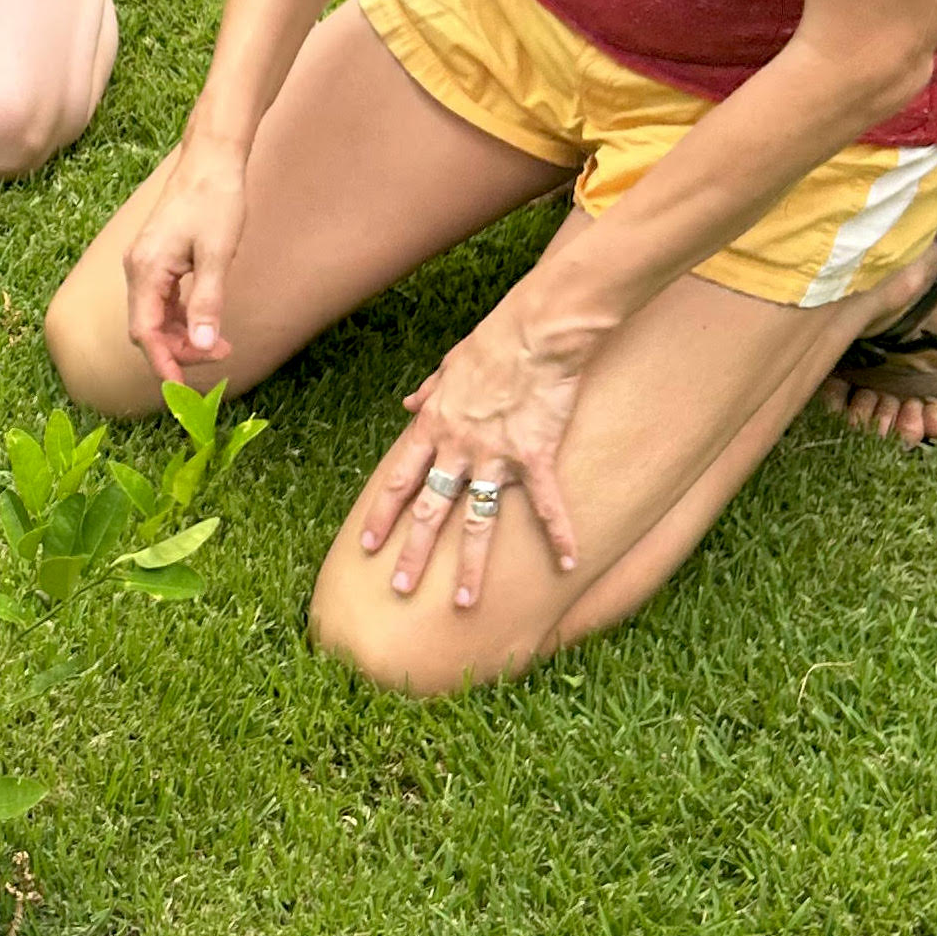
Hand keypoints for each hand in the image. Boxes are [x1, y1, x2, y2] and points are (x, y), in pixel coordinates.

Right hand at [122, 130, 250, 383]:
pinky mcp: (157, 259)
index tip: (181, 391)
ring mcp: (145, 264)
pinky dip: (181, 318)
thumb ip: (207, 302)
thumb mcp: (217, 255)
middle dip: (179, 351)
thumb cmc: (216, 201)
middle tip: (221, 355)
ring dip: (182, 336)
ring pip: (155, 317)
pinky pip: (162, 301)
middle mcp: (137, 269)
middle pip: (147, 328)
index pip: (144, 332)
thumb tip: (201, 343)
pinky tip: (206, 322)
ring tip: (221, 343)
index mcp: (145, 269)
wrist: (212, 159)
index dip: (162, 364)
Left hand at [357, 299, 588, 609]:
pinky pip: (547, 504)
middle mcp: (457, 447)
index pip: (400, 479)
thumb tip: (407, 403)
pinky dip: (560, 533)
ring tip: (464, 602)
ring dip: (471, 564)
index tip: (367, 544)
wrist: (534, 333)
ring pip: (477, 520)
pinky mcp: (534, 456)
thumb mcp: (448, 365)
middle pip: (430, 509)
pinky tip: (569, 563)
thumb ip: (427, 391)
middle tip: (401, 587)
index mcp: (433, 425)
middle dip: (414, 552)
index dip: (382, 514)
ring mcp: (495, 455)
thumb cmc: (492, 343)